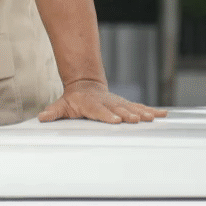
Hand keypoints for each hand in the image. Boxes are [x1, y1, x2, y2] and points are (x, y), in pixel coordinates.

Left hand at [38, 81, 166, 122]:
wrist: (85, 85)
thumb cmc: (73, 100)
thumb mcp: (61, 105)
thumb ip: (53, 112)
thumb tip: (42, 118)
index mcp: (91, 104)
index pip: (99, 111)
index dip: (107, 116)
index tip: (116, 120)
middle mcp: (107, 103)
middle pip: (118, 110)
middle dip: (128, 115)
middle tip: (137, 120)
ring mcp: (118, 103)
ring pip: (131, 108)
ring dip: (142, 113)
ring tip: (153, 118)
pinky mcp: (125, 104)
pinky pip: (140, 107)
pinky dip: (151, 111)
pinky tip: (163, 115)